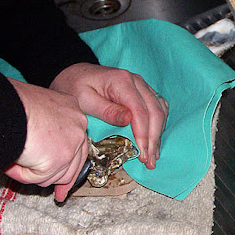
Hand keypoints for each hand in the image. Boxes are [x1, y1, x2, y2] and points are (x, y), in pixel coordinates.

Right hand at [4, 78, 89, 201]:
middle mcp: (77, 125)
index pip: (78, 140)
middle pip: (76, 161)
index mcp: (72, 109)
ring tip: (15, 161)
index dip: (71, 160)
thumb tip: (42, 149)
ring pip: (59, 174)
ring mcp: (70, 143)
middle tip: (60, 193)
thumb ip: (45, 128)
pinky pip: (41, 178)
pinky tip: (13, 164)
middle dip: (65, 181)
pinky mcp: (59, 159)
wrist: (4, 107)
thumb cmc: (12, 104)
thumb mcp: (36, 109)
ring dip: (36, 173)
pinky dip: (23, 175)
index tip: (66, 172)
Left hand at [50, 63, 168, 169]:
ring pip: (160, 109)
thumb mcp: (84, 99)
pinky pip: (158, 106)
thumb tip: (128, 120)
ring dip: (158, 133)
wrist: (74, 73)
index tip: (142, 154)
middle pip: (155, 111)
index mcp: (122, 81)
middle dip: (153, 139)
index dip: (143, 135)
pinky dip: (158, 124)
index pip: (140, 111)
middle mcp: (136, 81)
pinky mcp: (142, 91)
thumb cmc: (75, 86)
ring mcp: (141, 85)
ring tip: (153, 155)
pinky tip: (154, 139)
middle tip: (149, 161)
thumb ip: (106, 110)